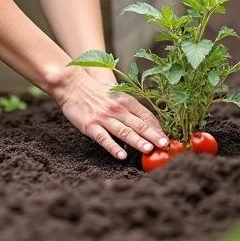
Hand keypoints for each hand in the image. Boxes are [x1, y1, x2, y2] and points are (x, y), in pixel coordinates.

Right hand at [48, 67, 168, 160]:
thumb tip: (146, 124)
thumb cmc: (96, 92)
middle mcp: (117, 109)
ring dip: (137, 141)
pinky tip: (122, 155)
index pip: (146, 116)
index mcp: (126, 101)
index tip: (166, 138)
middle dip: (153, 136)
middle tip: (164, 145)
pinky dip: (114, 147)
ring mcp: (104, 118)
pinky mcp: (91, 126)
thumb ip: (130, 108)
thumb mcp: (117, 95)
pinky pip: (104, 138)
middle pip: (138, 124)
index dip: (157, 128)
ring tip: (148, 149)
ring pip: (124, 131)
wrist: (73, 85)